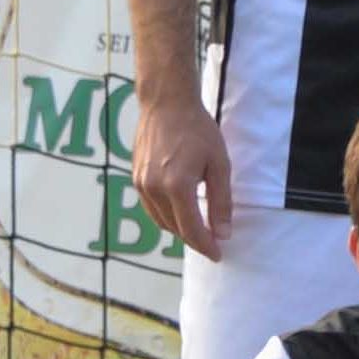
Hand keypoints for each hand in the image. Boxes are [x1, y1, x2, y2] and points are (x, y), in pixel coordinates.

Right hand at [130, 84, 233, 255]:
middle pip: (174, 228)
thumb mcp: (219, 164)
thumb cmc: (197, 130)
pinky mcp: (135, 177)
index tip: (218, 255)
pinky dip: (166, 216)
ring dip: (179, 229)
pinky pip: (150, 207)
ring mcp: (140, 183)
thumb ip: (221, 201)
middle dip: (194, 239)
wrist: (166, 104)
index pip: (191, 229)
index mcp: (176, 186)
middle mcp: (153, 189)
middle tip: (212, 243)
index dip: (205, 246)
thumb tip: (223, 233)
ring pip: (160, 220)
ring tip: (198, 231)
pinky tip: (180, 213)